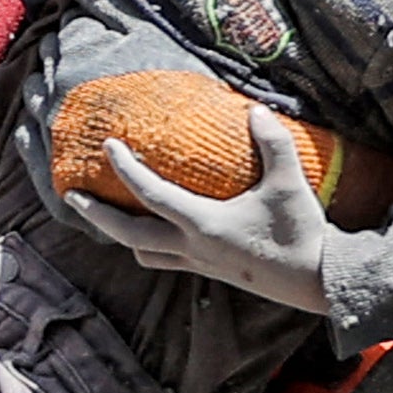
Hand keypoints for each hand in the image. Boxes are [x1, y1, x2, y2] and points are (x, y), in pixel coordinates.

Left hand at [57, 111, 344, 313]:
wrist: (319, 281)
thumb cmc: (301, 233)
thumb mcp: (289, 183)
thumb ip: (274, 144)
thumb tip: (257, 111)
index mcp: (203, 224)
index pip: (151, 194)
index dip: (126, 168)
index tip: (108, 145)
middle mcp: (193, 247)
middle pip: (128, 235)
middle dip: (98, 215)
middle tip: (73, 197)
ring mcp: (200, 264)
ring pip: (144, 253)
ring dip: (121, 235)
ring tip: (110, 215)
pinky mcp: (212, 272)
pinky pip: (166, 260)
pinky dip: (148, 245)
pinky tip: (157, 230)